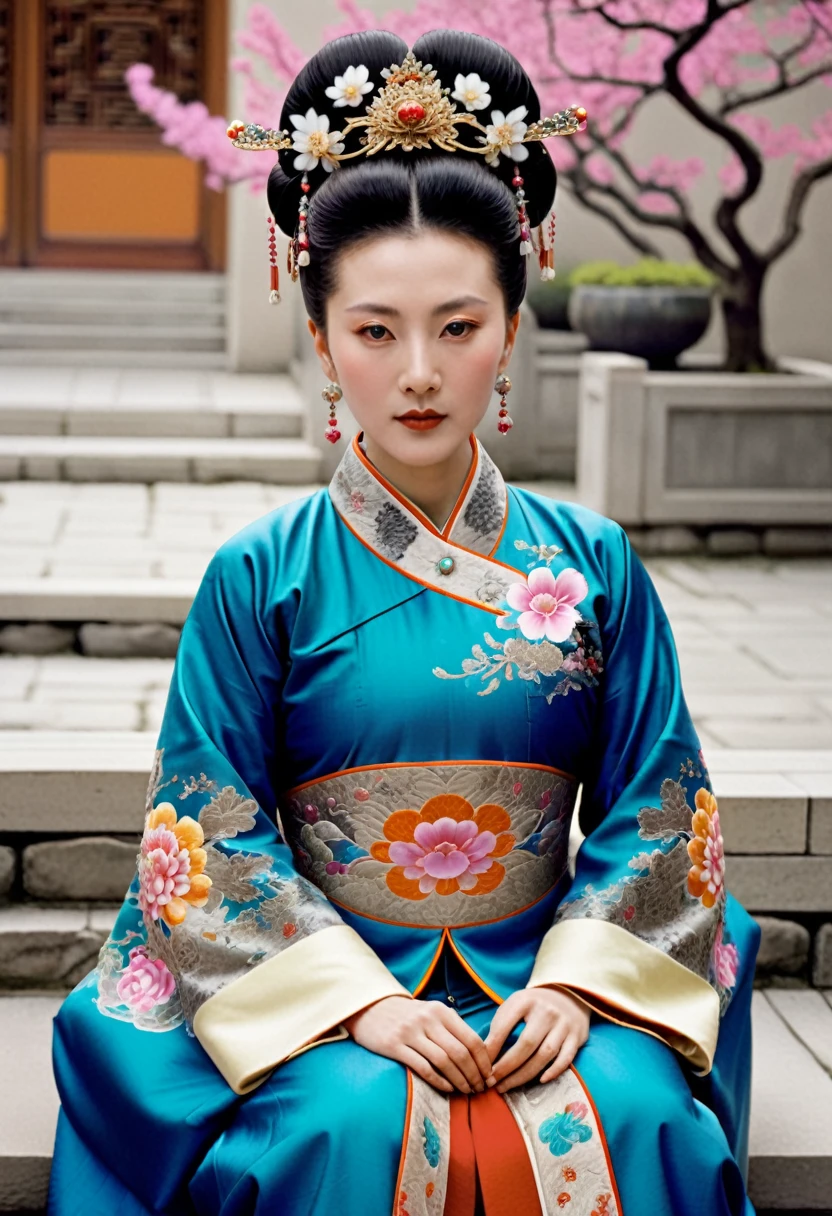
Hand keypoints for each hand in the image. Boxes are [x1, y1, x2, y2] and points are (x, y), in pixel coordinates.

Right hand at [343, 996, 493, 1094]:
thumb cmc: (406, 1015)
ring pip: (444, 1061)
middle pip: (460, 1052)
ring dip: (459, 1080)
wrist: (370, 1008)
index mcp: (440, 1011)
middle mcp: (428, 1019)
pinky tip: (447, 1089)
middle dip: (474, 1074)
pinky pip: (423, 1067)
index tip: (489, 1076)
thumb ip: (451, 1028)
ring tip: (467, 1091)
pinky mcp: (394, 1045)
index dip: (483, 1061)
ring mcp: (411, 1032)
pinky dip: (439, 1081)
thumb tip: (478, 1053)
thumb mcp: (430, 1012)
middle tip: (480, 1089)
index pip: (471, 1038)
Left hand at [483, 985, 589, 1092]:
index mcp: (525, 1001)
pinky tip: (539, 1081)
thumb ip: (501, 1024)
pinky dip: (553, 1071)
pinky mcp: (577, 1036)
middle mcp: (546, 1012)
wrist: (568, 993)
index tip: (482, 1066)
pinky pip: (565, 1059)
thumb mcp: (515, 1004)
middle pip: (526, 1044)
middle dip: (506, 1067)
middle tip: (492, 1082)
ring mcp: (564, 1024)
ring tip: (507, 1086)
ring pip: (544, 1055)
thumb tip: (485, 1054)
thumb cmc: (534, 1004)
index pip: (504, 1027)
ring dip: (524, 1075)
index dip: (491, 1049)